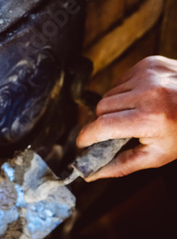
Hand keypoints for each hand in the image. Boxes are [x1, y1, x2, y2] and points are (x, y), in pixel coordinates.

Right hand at [77, 56, 176, 180]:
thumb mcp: (157, 156)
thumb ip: (120, 166)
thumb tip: (91, 174)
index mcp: (151, 118)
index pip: (102, 126)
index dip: (86, 136)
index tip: (82, 143)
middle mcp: (148, 92)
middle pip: (101, 108)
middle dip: (103, 122)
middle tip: (117, 132)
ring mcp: (148, 74)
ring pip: (109, 94)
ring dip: (114, 106)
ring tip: (134, 114)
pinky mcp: (149, 63)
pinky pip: (120, 81)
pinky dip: (125, 92)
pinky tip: (141, 99)